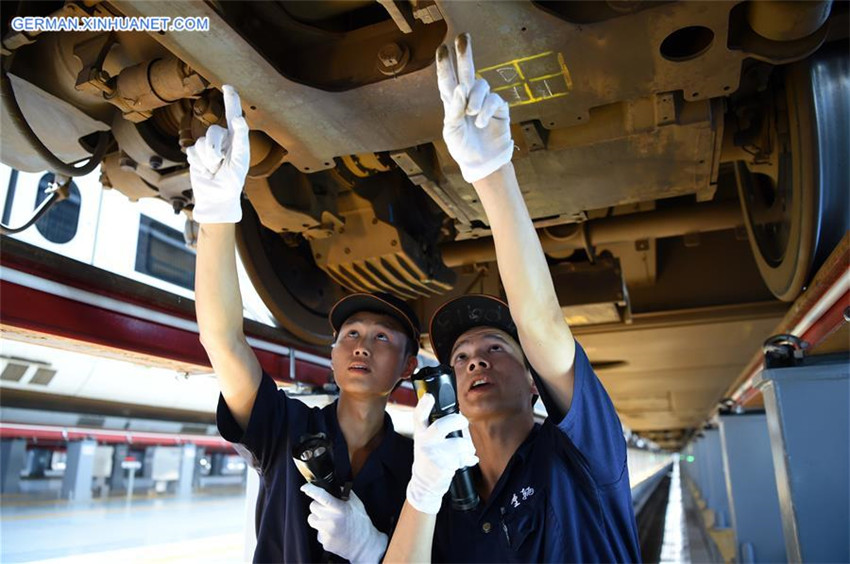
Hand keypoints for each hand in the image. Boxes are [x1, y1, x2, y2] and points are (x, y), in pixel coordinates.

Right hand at [186, 85, 249, 222]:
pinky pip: (192, 151)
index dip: (230, 99)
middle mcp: (222, 139)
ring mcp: (207, 146)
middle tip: (220, 164)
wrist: (216, 198)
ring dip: (208, 159)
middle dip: (215, 149)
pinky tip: (205, 171)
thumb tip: (239, 118)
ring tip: (214, 169)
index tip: (228, 86)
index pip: (233, 114)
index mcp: (236, 139)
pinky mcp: (195, 154)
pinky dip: (199, 164)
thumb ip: (241, 140)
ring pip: (201, 142)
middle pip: (213, 131)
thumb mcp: (240, 161)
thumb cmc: (232, 181)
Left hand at [301, 483, 387, 562]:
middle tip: (328, 509)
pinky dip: (323, 531)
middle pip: (313, 506)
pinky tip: (333, 532)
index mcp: (340, 509)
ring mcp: (326, 533)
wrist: (364, 545)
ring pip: (312, 519)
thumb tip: (331, 488)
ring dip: (318, 518)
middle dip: (319, 505)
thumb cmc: (361, 523)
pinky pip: (317, 532)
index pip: (321, 496)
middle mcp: (331, 521)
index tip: (305, 487)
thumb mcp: (357, 504)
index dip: (310, 490)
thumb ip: (344, 493)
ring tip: (330, 521)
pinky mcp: (324, 542)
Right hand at [406, 393, 477, 514]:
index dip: (423, 405)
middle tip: (463, 422)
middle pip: (441, 426)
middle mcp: (425, 442)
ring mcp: (433, 455)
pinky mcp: (443, 467)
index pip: (418, 416)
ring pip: (459, 444)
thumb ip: (435, 427)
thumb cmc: (429, 457)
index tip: (429, 397)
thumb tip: (459, 417)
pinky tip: (466, 460)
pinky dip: (469, 458)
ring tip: (466, 449)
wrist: (424, 483)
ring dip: (468, 446)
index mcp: (420, 433)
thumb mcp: (425, 440)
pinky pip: (463, 458)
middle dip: (458, 421)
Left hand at [436, 33, 513, 183]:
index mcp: (452, 103)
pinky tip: (480, 122)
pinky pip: (493, 100)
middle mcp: (468, 98)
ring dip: (475, 99)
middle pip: (467, 71)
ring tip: (471, 115)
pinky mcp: (498, 108)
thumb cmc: (462, 148)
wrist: (482, 163)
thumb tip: (460, 88)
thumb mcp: (452, 131)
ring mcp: (484, 102)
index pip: (447, 80)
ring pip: (481, 85)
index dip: (445, 64)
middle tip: (463, 37)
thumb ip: (454, 109)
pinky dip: (485, 110)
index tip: (442, 48)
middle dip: (465, 54)